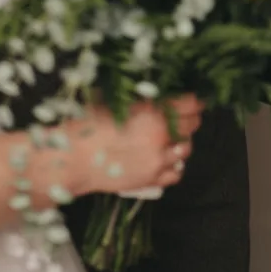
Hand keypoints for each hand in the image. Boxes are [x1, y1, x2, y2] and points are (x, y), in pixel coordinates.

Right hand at [70, 96, 201, 197]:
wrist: (75, 157)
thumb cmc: (88, 124)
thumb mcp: (115, 100)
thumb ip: (141, 98)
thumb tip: (157, 92)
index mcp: (152, 111)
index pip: (189, 104)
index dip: (194, 100)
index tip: (195, 99)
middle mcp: (161, 135)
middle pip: (191, 125)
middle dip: (191, 118)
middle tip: (186, 114)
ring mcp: (158, 159)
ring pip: (185, 149)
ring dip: (182, 140)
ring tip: (173, 136)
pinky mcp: (152, 179)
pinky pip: (176, 172)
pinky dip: (174, 164)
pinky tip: (165, 158)